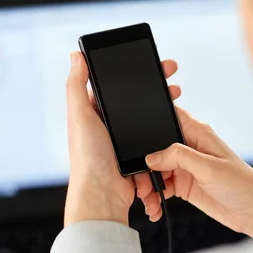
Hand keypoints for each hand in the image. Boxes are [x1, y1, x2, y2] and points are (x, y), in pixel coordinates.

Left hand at [64, 52, 181, 226]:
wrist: (103, 196)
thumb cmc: (87, 158)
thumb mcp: (80, 116)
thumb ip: (76, 85)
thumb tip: (76, 56)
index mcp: (96, 114)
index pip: (120, 87)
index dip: (139, 74)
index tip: (158, 66)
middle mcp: (110, 128)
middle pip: (140, 105)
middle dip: (158, 95)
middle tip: (174, 85)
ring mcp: (126, 145)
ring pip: (151, 126)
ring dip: (165, 118)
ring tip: (177, 107)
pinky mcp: (139, 160)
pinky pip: (156, 147)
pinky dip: (164, 143)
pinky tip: (173, 134)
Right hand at [138, 108, 252, 241]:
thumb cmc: (244, 185)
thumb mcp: (209, 167)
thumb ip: (179, 157)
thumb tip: (151, 156)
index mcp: (197, 133)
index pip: (168, 116)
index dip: (148, 118)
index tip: (131, 133)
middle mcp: (189, 148)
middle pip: (154, 148)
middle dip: (143, 164)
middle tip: (139, 183)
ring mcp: (186, 168)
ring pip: (155, 170)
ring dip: (147, 185)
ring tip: (147, 201)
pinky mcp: (185, 186)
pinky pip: (161, 188)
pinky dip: (154, 198)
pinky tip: (154, 208)